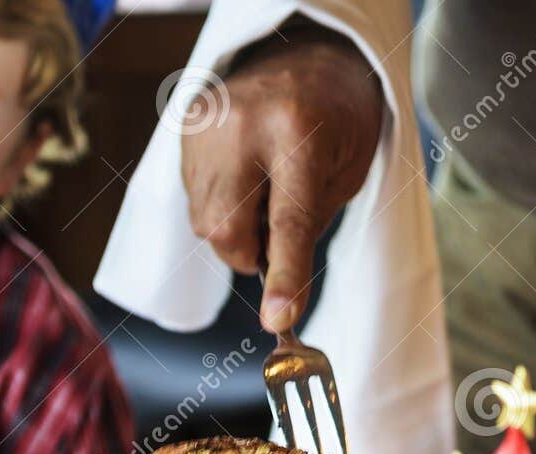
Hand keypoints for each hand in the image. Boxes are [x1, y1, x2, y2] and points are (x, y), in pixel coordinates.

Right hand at [181, 27, 383, 331]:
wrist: (308, 49)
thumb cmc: (341, 116)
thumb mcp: (348, 171)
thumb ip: (310, 225)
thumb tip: (273, 280)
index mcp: (298, 131)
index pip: (288, 222)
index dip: (284, 277)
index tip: (278, 321)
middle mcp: (243, 125)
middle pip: (226, 230)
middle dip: (249, 254)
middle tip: (275, 236)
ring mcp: (208, 124)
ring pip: (204, 221)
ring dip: (235, 229)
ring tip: (264, 190)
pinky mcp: (187, 127)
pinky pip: (194, 197)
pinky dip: (221, 203)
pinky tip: (245, 174)